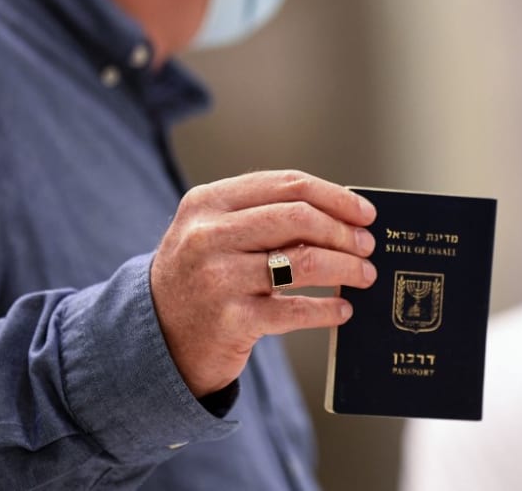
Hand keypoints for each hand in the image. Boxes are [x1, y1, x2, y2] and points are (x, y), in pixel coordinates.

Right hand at [150, 170, 376, 396]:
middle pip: (300, 218)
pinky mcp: (231, 321)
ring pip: (305, 262)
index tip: (365, 212)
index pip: (287, 184)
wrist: (153, 336)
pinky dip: (328, 309)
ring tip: (364, 276)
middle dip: (344, 232)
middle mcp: (209, 235)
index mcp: (208, 202)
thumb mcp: (213, 232)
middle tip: (367, 246)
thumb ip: (263, 215)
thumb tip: (342, 215)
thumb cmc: (199, 277)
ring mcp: (218, 278)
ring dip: (346, 268)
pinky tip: (342, 310)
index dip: (335, 197)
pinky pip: (297, 310)